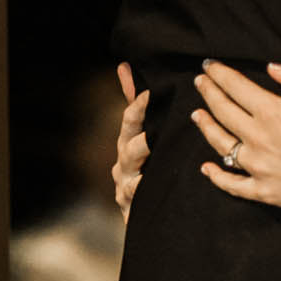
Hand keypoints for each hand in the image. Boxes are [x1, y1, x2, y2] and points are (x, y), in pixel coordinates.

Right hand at [113, 63, 149, 223]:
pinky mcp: (130, 209)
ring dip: (143, 167)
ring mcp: (125, 186)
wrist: (145, 214)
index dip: (140, 104)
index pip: (131, 118)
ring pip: (132, 175)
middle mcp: (123, 163)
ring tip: (154, 156)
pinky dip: (141, 195)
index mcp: (128, 141)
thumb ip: (132, 101)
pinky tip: (151, 191)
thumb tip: (124, 65)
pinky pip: (135, 201)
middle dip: (143, 137)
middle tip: (157, 128)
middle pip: (130, 146)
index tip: (153, 91)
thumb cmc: (145, 167)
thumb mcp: (139, 134)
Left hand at [192, 59, 280, 221]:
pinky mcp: (263, 191)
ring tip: (197, 114)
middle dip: (208, 92)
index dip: (219, 73)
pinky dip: (216, 176)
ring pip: (220, 144)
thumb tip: (271, 67)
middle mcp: (258, 139)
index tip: (209, 65)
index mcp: (273, 113)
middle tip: (200, 81)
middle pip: (222, 111)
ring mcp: (257, 168)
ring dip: (206, 127)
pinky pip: (231, 184)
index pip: (236, 87)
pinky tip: (206, 167)